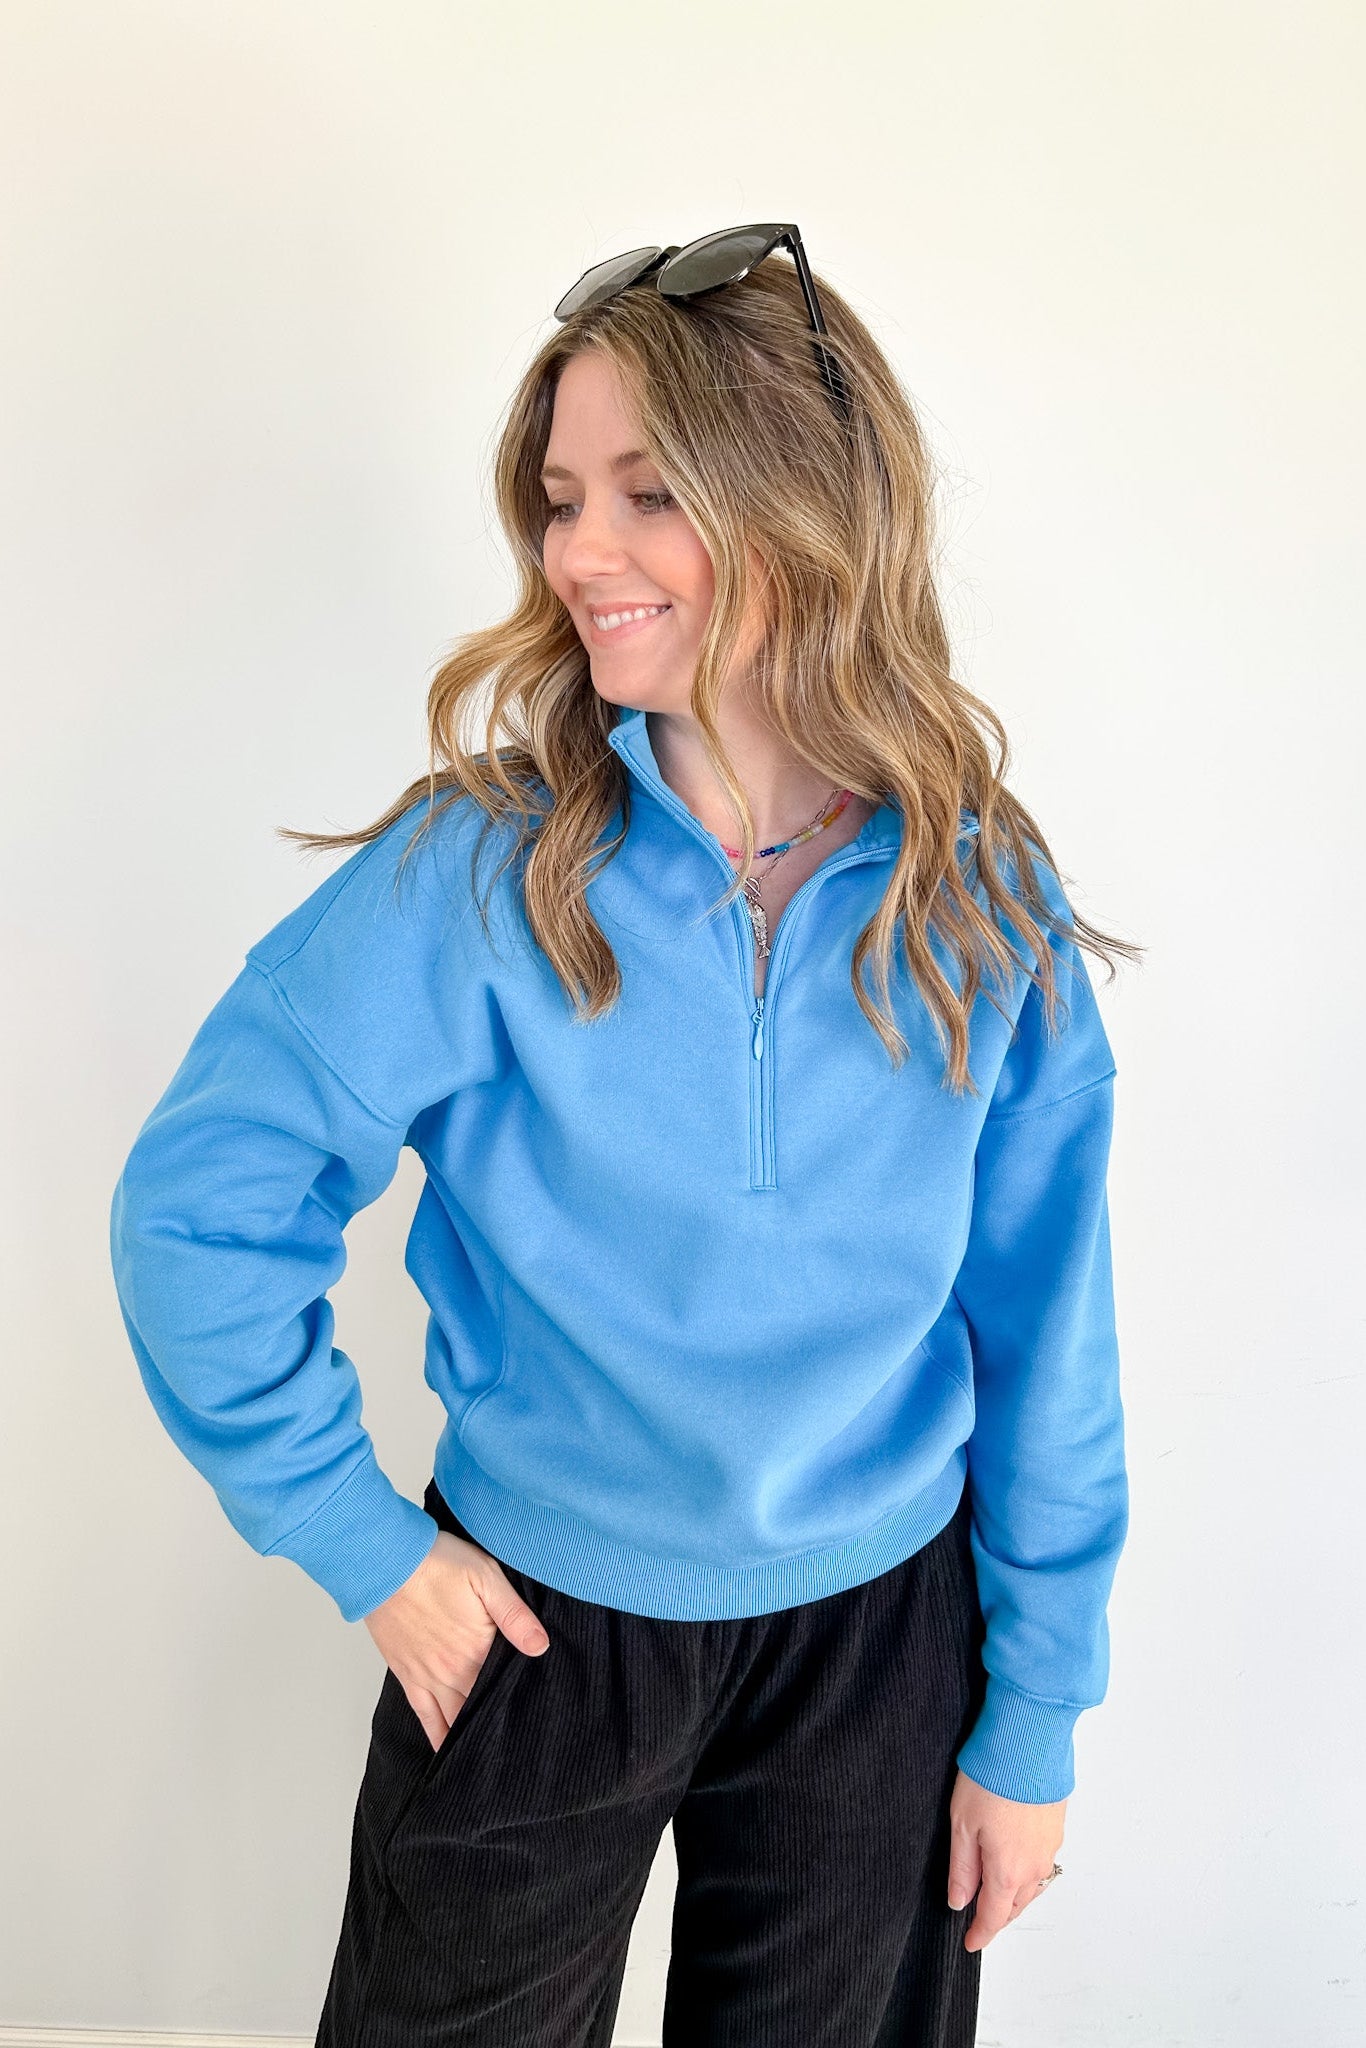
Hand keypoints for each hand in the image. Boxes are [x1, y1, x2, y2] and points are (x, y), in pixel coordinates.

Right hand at [363, 1529, 550, 1751]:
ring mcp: (428, 1676)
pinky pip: (425, 1717)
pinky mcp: (407, 1675)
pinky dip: (438, 1736)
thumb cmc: (437, 1563)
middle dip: (501, 1722)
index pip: (505, 1687)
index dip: (523, 1701)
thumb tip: (541, 1647)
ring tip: (492, 1755)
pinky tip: (449, 1752)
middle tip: (523, 1742)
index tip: (541, 1716)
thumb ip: (514, 1615)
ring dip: (473, 1734)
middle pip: (482, 1708)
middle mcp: (453, 1672)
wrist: (385, 1562)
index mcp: (477, 1650)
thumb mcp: (486, 1577)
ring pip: (455, 1719)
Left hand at [947, 1769, 1065, 1951]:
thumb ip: (962, 1868)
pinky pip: (1043, 1863)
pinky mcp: (1057, 1827)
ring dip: (1015, 1896)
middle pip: (1016, 1905)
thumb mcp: (962, 1824)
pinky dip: (1029, 1873)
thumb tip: (959, 1900)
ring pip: (1033, 1886)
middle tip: (981, 1921)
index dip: (981, 1933)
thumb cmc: (991, 1778)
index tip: (971, 1943)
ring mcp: (1050, 1846)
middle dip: (998, 1917)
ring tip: (997, 1894)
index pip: (994, 1916)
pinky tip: (1017, 1862)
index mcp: (1007, 1871)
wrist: (1027, 1742)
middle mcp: (1034, 1866)